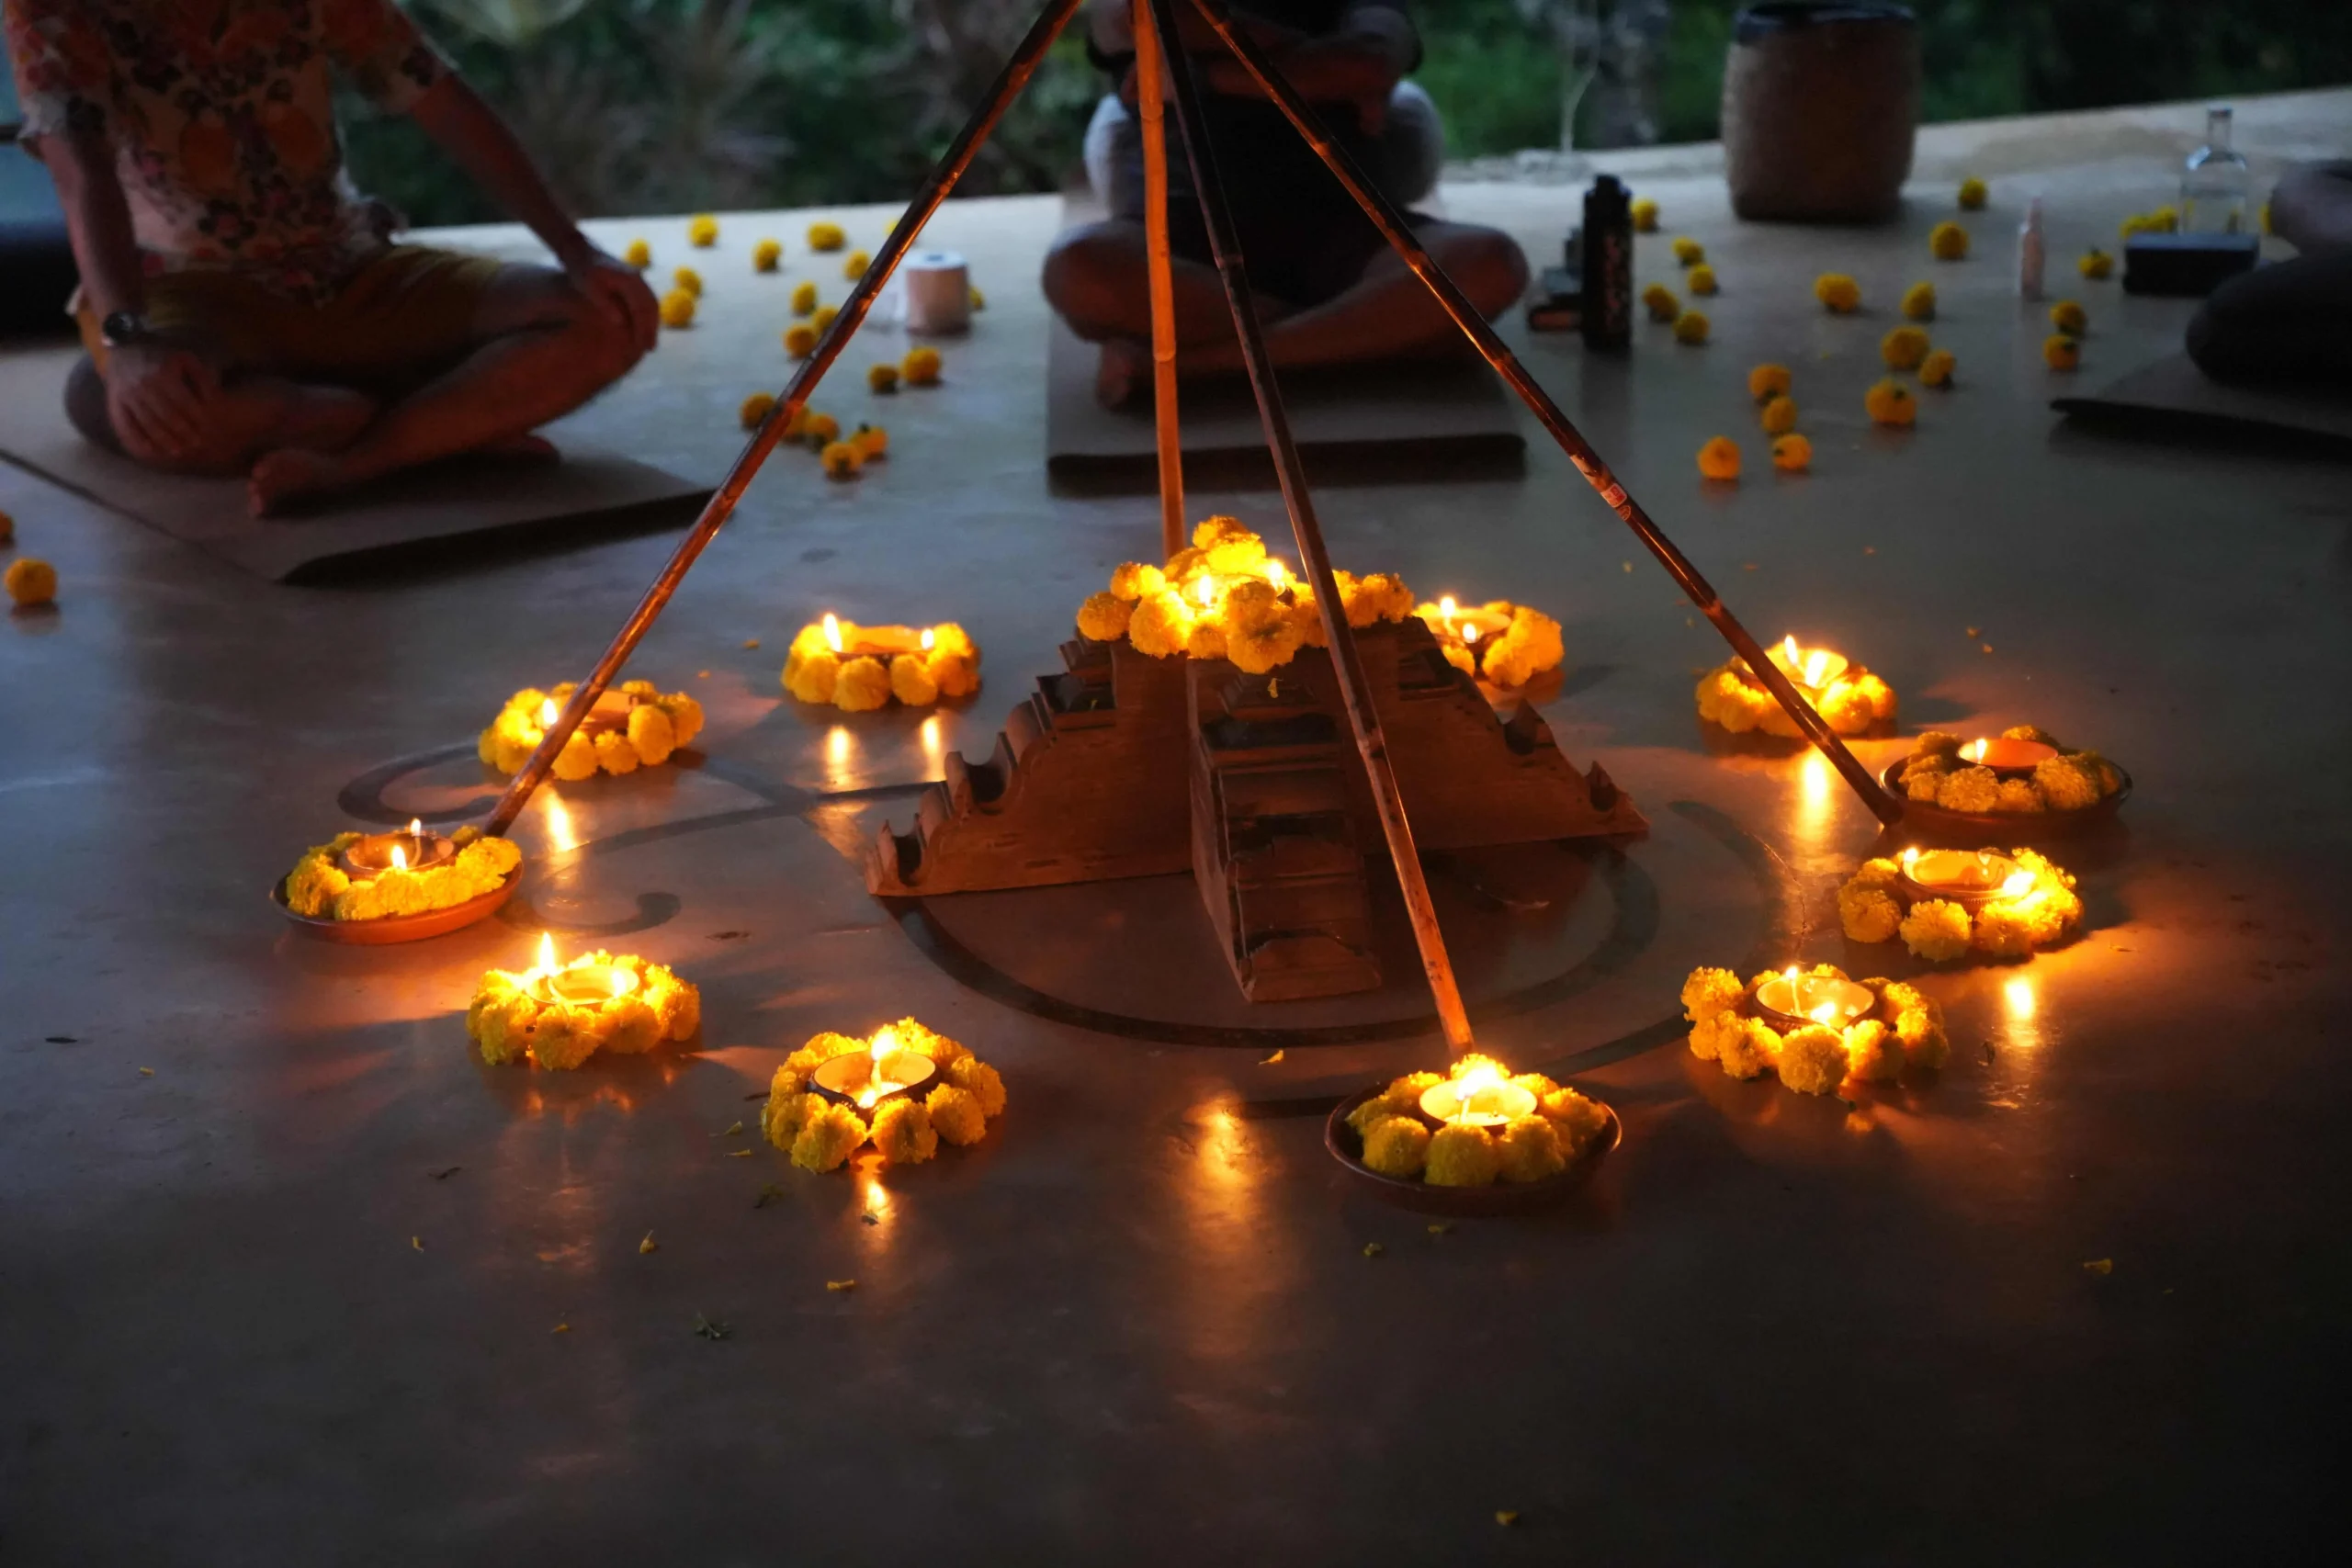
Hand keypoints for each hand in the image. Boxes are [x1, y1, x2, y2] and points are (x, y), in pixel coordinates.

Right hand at [104, 341, 219, 462]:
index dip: (195, 417)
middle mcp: (142, 386)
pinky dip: (137, 442)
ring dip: (164, 441)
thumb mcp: (183, 358)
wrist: (125, 350)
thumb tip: (216, 394)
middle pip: (166, 416)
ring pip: (147, 424)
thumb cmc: (161, 357)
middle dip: (183, 433)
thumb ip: (200, 374)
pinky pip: (124, 427)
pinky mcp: (114, 405)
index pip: (182, 401)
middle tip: (198, 445)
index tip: (208, 429)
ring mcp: (126, 396)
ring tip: (179, 452)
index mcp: (161, 374)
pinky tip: (150, 453)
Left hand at [563, 245, 658, 354]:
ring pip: (652, 303)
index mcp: (630, 280)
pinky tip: (644, 326)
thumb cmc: (581, 271)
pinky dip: (648, 315)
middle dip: (652, 329)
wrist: (580, 250)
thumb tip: (621, 324)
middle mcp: (639, 278)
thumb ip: (606, 305)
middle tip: (650, 349)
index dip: (643, 329)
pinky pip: (647, 299)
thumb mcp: (590, 288)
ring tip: (650, 341)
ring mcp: (638, 277)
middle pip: (652, 307)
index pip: (642, 309)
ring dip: (653, 323)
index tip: (642, 346)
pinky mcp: (635, 279)